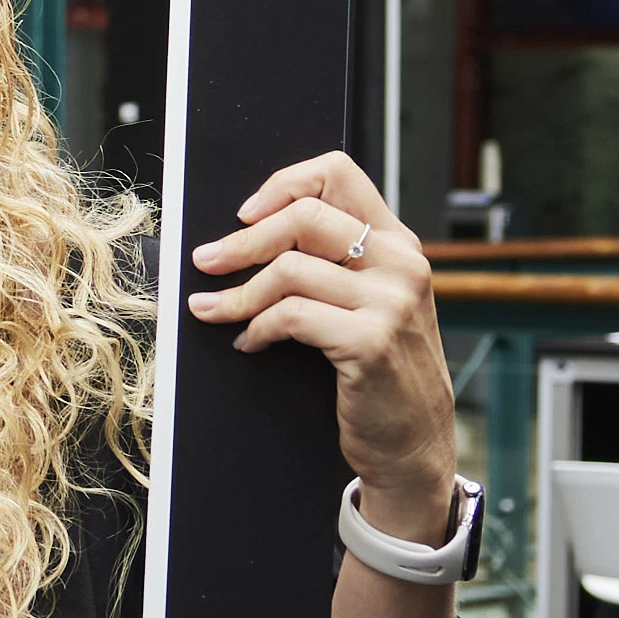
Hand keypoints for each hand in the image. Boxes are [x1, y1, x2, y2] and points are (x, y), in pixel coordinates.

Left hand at [187, 151, 458, 538]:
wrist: (412, 443)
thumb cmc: (378, 372)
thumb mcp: (369, 304)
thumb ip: (333, 263)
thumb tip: (249, 233)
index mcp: (397, 243)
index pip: (338, 173)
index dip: (282, 184)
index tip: (245, 214)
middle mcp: (401, 264)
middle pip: (303, 217)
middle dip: (241, 241)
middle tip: (205, 262)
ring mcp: (391, 302)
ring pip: (288, 270)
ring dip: (237, 294)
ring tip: (215, 311)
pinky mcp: (370, 341)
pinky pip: (289, 316)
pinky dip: (256, 328)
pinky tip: (249, 343)